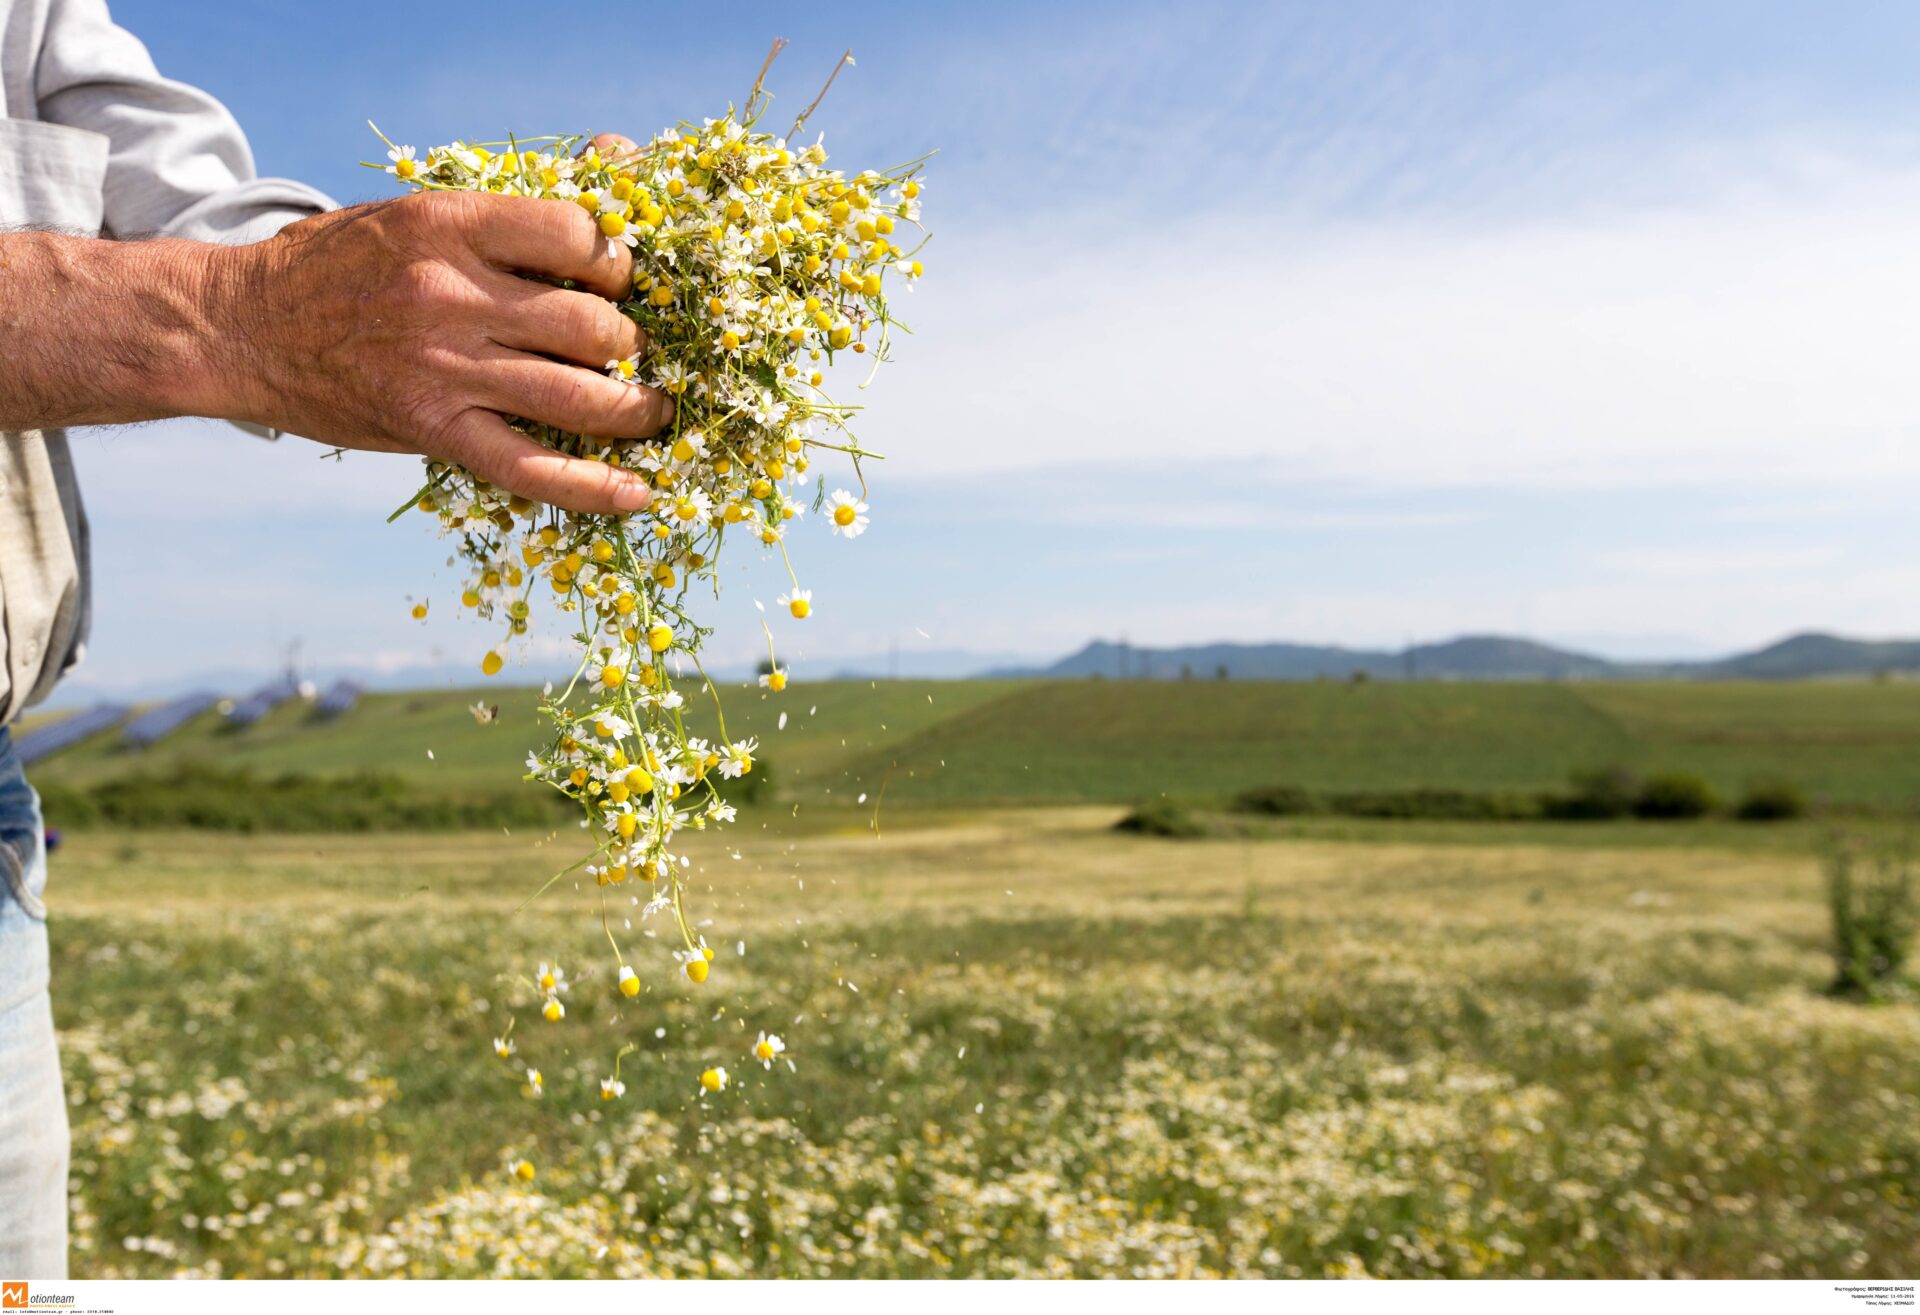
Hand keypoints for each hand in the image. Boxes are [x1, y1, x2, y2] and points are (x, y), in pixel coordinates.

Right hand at [206, 175, 666, 513]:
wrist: (242, 327)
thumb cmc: (343, 265)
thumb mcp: (421, 211)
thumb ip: (518, 203)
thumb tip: (618, 153)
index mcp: (450, 225)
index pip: (576, 234)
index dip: (619, 261)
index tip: (620, 279)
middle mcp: (451, 295)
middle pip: (591, 324)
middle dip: (632, 342)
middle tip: (637, 349)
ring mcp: (444, 368)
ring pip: (579, 396)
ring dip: (637, 410)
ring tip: (655, 410)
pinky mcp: (433, 430)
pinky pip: (532, 468)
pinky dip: (595, 487)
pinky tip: (639, 493)